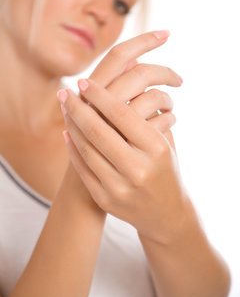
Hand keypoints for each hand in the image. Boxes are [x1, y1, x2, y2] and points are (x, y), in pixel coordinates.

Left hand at [61, 31, 177, 203]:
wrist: (167, 215)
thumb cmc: (166, 170)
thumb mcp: (165, 143)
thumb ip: (147, 116)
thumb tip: (121, 83)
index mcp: (157, 150)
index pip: (122, 115)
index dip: (99, 96)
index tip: (83, 81)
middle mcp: (139, 169)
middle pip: (98, 131)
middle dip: (76, 107)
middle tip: (63, 92)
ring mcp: (120, 188)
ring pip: (86, 149)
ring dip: (71, 125)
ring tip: (65, 109)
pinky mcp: (106, 200)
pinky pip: (83, 169)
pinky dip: (73, 148)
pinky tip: (67, 132)